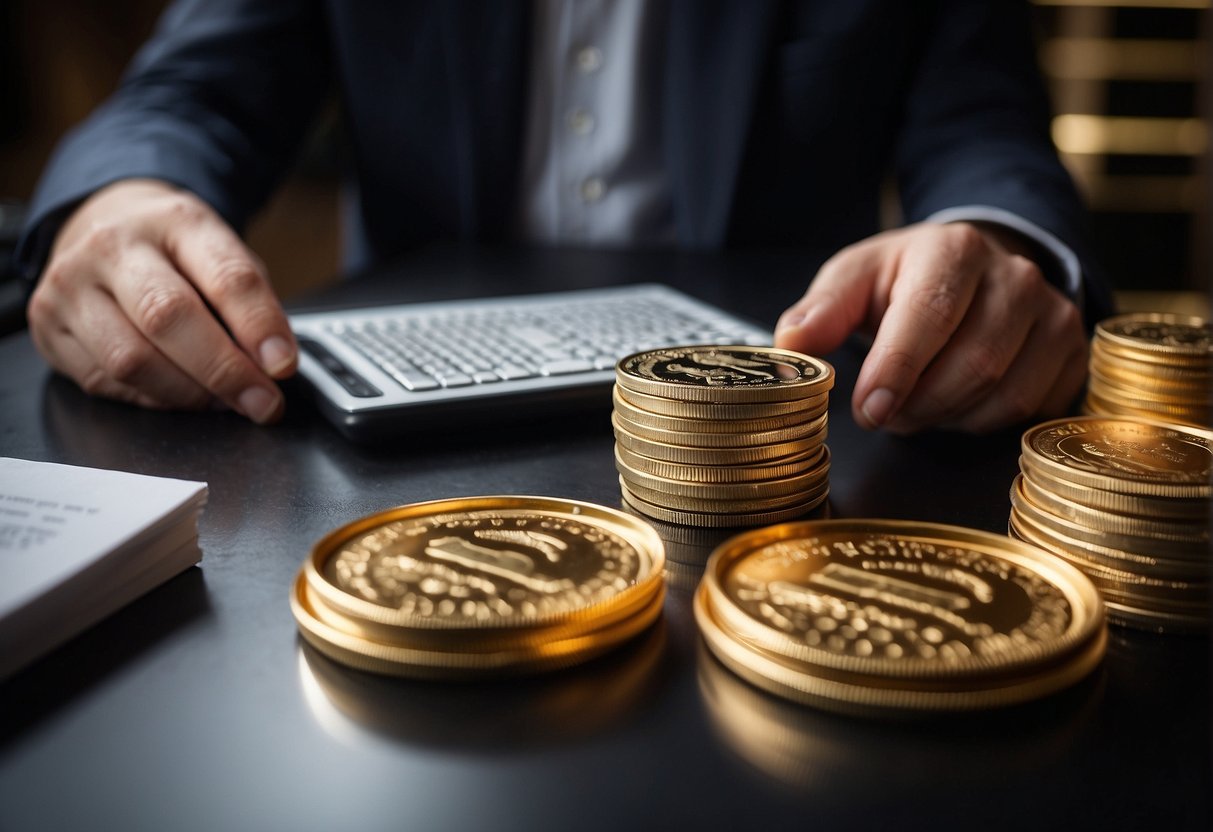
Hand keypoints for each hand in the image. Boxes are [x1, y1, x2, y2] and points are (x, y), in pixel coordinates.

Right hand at [27, 179, 296, 422]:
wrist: (101, 222)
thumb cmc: (173, 249)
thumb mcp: (221, 254)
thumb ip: (250, 305)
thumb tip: (270, 365)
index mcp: (176, 220)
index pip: (225, 276)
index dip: (259, 326)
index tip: (282, 365)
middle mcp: (114, 246)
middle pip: (169, 317)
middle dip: (225, 371)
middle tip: (262, 403)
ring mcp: (71, 285)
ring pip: (131, 360)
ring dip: (189, 394)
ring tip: (221, 401)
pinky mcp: (48, 325)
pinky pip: (105, 381)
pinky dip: (152, 399)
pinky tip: (178, 394)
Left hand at [773, 222, 1087, 434]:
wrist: (975, 269)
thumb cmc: (905, 280)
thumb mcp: (855, 279)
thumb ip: (821, 310)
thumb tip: (791, 343)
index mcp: (954, 250)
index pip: (929, 317)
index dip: (898, 371)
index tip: (869, 410)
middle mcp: (1016, 276)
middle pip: (972, 364)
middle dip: (917, 404)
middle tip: (883, 412)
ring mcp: (1054, 313)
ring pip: (1003, 394)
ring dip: (947, 417)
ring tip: (915, 405)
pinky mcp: (1071, 351)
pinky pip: (1029, 410)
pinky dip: (982, 422)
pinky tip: (956, 404)